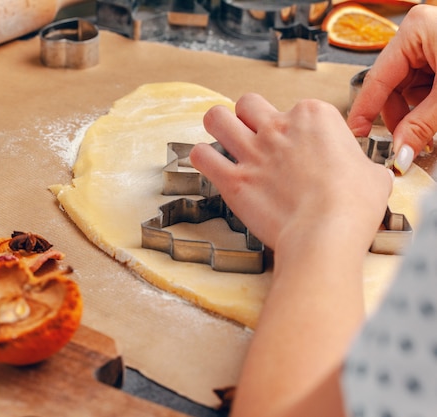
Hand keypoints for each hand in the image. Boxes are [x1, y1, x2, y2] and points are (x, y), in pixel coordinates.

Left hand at [190, 93, 391, 251]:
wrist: (326, 233)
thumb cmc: (354, 205)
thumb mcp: (372, 174)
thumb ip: (359, 165)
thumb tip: (361, 173)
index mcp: (314, 116)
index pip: (295, 108)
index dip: (295, 130)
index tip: (299, 150)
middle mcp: (278, 127)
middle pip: (248, 103)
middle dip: (248, 117)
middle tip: (253, 137)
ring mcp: (252, 151)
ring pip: (216, 117)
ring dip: (217, 126)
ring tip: (222, 140)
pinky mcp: (232, 179)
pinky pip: (201, 155)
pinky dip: (202, 159)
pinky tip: (211, 165)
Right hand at [347, 5, 436, 173]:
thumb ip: (421, 126)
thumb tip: (399, 153)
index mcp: (415, 32)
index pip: (377, 79)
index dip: (365, 112)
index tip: (358, 135)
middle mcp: (420, 33)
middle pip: (392, 85)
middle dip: (399, 117)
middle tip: (403, 144)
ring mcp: (432, 43)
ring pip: (408, 88)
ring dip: (415, 114)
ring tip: (427, 133)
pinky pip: (424, 86)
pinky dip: (428, 106)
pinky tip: (435, 120)